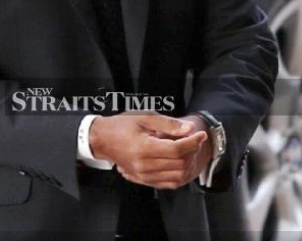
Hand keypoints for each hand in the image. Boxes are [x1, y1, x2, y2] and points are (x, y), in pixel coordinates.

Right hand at [89, 112, 207, 188]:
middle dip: (191, 152)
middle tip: (192, 141)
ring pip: (177, 176)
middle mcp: (144, 165)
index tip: (200, 134)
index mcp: (144, 148)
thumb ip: (167, 123)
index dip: (192, 142)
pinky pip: (168, 183)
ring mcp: (143, 175)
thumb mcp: (143, 118)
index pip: (176, 149)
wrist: (101, 139)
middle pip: (179, 164)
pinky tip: (178, 163)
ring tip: (185, 151)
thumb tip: (189, 128)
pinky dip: (179, 175)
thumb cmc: (120, 126)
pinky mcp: (143, 179)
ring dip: (187, 164)